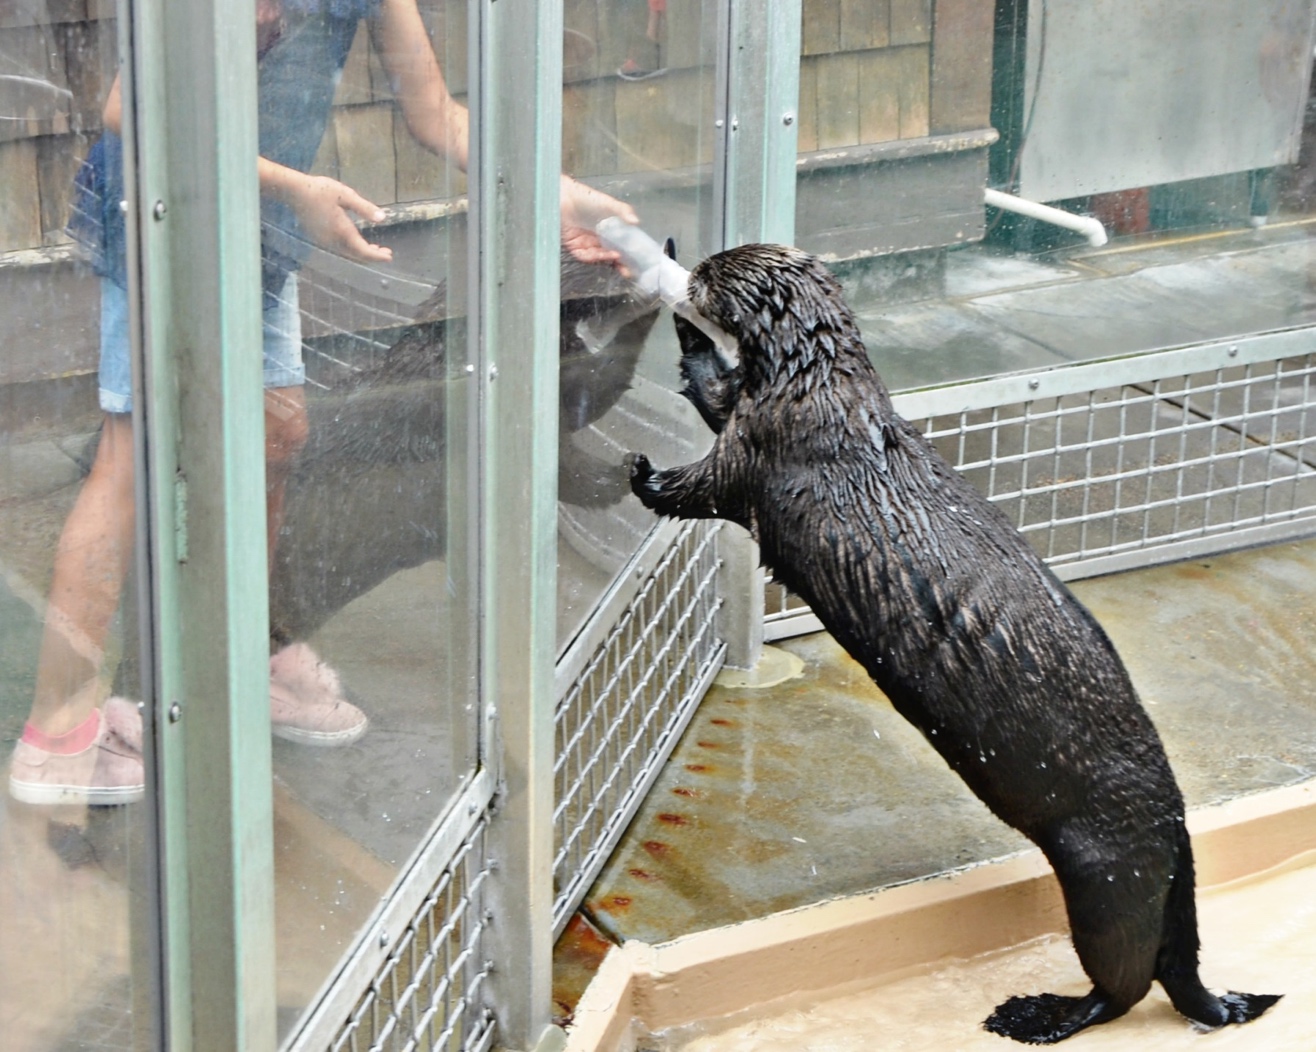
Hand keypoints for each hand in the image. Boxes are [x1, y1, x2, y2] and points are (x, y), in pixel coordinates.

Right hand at [274, 170, 393, 263]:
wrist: (293, 191)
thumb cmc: (319, 190)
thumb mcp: (345, 195)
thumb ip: (364, 208)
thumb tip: (383, 218)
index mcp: (342, 230)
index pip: (363, 251)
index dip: (377, 256)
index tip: (390, 257)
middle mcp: (333, 240)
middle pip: (356, 255)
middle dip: (372, 255)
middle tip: (387, 252)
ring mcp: (324, 241)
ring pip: (348, 253)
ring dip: (362, 251)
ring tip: (376, 247)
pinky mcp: (318, 238)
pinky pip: (339, 248)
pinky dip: (351, 248)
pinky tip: (357, 240)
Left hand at [561, 175, 637, 266]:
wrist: (563, 196)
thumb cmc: (585, 197)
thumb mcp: (608, 203)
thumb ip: (622, 210)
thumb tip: (636, 222)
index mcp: (606, 231)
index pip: (619, 246)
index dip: (628, 254)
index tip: (637, 261)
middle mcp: (597, 239)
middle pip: (610, 256)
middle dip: (620, 265)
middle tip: (629, 271)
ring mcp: (586, 244)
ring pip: (599, 257)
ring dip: (609, 260)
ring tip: (619, 259)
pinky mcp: (574, 246)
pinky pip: (586, 256)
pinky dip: (596, 257)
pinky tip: (606, 255)